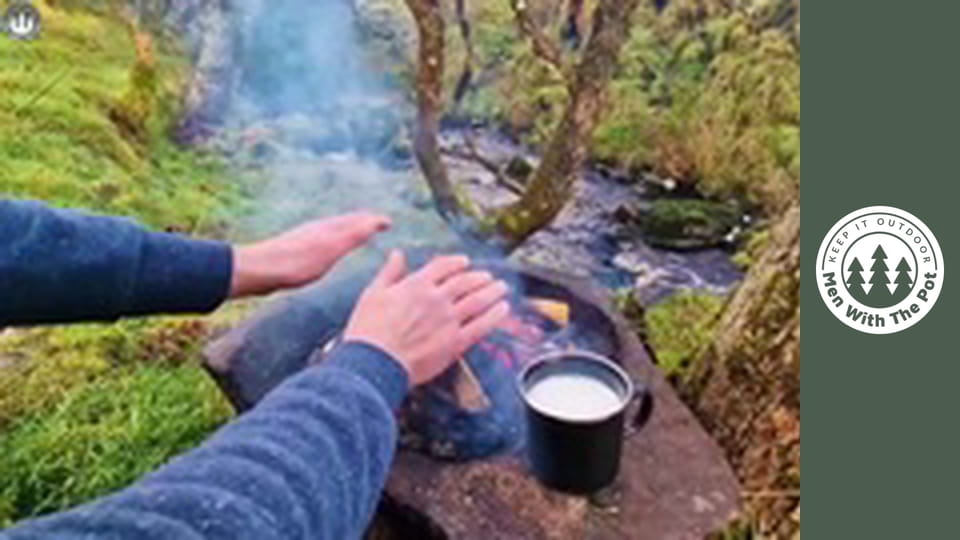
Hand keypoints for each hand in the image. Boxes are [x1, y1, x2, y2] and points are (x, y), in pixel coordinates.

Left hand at [229, 213, 390, 297]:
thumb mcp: (330, 249)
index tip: (389, 222)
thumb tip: (375, 220)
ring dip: (348, 230)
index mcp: (328, 228)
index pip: (358, 219)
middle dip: (363, 221)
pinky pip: (323, 240)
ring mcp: (306, 238)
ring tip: (356, 234)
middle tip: (377, 224)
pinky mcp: (297, 250)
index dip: (374, 220)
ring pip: (333, 230)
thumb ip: (353, 235)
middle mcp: (318, 229)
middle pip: (345, 221)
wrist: (258, 270)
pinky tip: (327, 250)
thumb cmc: (294, 263)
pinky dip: (334, 240)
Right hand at [343, 251, 510, 385]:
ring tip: (501, 288)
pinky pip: (481, 326)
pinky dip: (495, 316)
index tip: (464, 262)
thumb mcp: (373, 293)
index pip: (443, 266)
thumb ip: (389, 272)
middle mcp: (436, 299)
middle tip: (488, 277)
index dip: (457, 263)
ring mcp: (448, 321)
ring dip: (492, 292)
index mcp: (416, 285)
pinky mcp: (455, 343)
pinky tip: (503, 310)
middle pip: (466, 282)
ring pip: (478, 300)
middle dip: (479, 277)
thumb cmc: (368, 331)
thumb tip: (397, 254)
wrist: (374, 362)